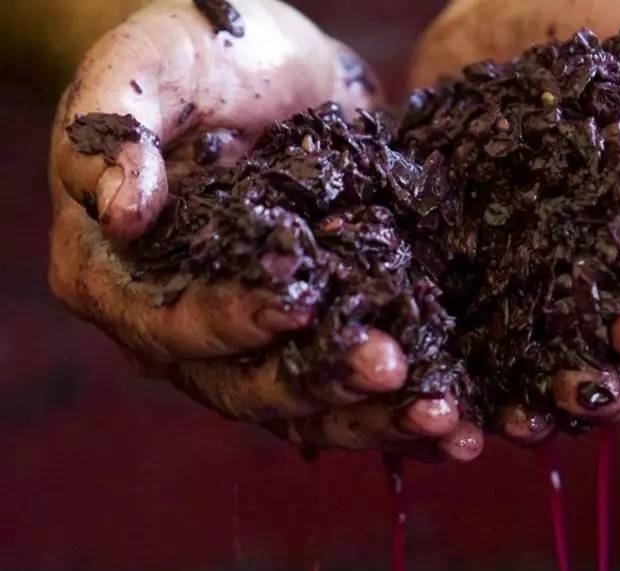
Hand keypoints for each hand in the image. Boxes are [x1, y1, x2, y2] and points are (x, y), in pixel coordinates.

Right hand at [48, 0, 482, 460]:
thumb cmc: (188, 55)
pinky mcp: (320, 330)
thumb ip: (113, 133)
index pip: (169, 323)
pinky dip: (405, 410)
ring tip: (446, 418)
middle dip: (322, 384)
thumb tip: (123, 211)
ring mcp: (258, 340)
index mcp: (121, 279)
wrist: (261, 62)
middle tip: (392, 367)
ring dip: (376, 417)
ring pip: (309, 406)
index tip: (294, 305)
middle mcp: (185, 328)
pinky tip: (461, 422)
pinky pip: (355, 387)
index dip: (228, 322)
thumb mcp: (140, 69)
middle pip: (247, 387)